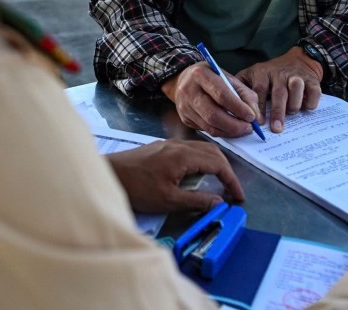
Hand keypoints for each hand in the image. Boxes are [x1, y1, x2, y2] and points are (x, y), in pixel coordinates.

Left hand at [105, 140, 244, 212]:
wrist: (108, 174)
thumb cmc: (136, 188)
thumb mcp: (169, 200)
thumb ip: (196, 200)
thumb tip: (219, 202)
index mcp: (183, 156)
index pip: (218, 164)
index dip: (231, 180)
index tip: (238, 196)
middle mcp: (178, 145)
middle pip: (212, 152)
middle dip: (226, 170)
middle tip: (231, 190)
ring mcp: (168, 144)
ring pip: (201, 149)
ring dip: (214, 164)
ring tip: (218, 182)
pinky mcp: (160, 148)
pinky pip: (189, 149)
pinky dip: (200, 160)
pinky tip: (196, 173)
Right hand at [162, 61, 261, 137]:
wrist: (184, 79)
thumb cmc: (211, 77)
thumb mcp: (228, 77)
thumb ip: (245, 94)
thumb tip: (255, 116)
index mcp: (201, 74)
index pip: (221, 95)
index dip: (238, 108)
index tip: (252, 116)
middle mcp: (188, 90)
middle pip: (213, 114)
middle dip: (234, 125)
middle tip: (249, 128)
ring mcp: (184, 106)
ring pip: (209, 126)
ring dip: (229, 131)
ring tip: (242, 129)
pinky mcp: (184, 118)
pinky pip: (206, 130)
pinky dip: (221, 132)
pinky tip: (230, 129)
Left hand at [236, 48, 322, 132]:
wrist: (300, 60)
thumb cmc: (271, 75)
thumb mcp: (253, 76)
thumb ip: (242, 89)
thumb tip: (231, 110)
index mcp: (262, 73)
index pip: (258, 89)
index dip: (258, 106)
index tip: (257, 122)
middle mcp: (279, 73)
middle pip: (278, 92)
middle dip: (277, 111)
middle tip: (276, 129)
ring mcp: (296, 75)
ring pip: (296, 87)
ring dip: (294, 103)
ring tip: (292, 113)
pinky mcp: (311, 80)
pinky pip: (313, 91)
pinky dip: (311, 101)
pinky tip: (306, 109)